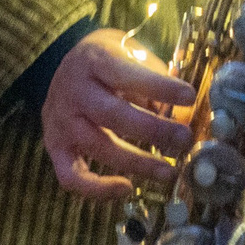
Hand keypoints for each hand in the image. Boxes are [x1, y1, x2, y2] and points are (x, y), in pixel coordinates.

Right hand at [42, 30, 195, 202]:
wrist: (61, 64)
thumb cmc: (106, 62)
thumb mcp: (129, 55)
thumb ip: (153, 80)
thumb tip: (183, 113)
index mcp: (93, 61)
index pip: (125, 74)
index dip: (159, 87)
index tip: (189, 97)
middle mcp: (73, 90)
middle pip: (112, 114)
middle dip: (153, 129)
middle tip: (184, 138)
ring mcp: (61, 121)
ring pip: (98, 147)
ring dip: (137, 162)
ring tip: (168, 171)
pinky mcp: (54, 146)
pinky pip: (71, 176)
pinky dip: (98, 189)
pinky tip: (127, 188)